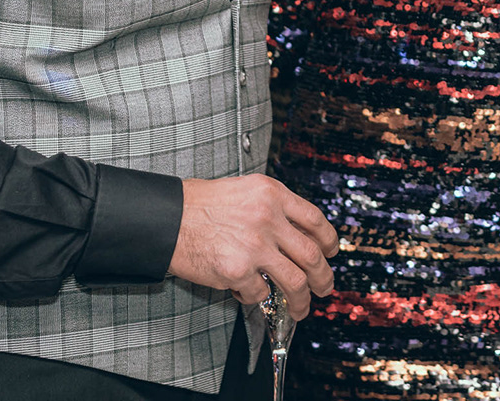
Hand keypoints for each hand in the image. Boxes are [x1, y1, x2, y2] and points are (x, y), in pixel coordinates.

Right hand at [168, 175, 337, 315]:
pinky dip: (256, 297)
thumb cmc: (200, 205)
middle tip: (324, 286)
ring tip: (301, 308)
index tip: (331, 251)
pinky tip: (247, 292)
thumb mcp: (245, 191)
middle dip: (323, 277)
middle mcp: (268, 218)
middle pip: (312, 255)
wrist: (168, 218)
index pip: (315, 220)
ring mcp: (255, 246)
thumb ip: (273, 208)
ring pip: (295, 281)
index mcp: (272, 195)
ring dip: (302, 300)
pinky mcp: (238, 271)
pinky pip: (260, 293)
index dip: (328, 240)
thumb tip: (298, 233)